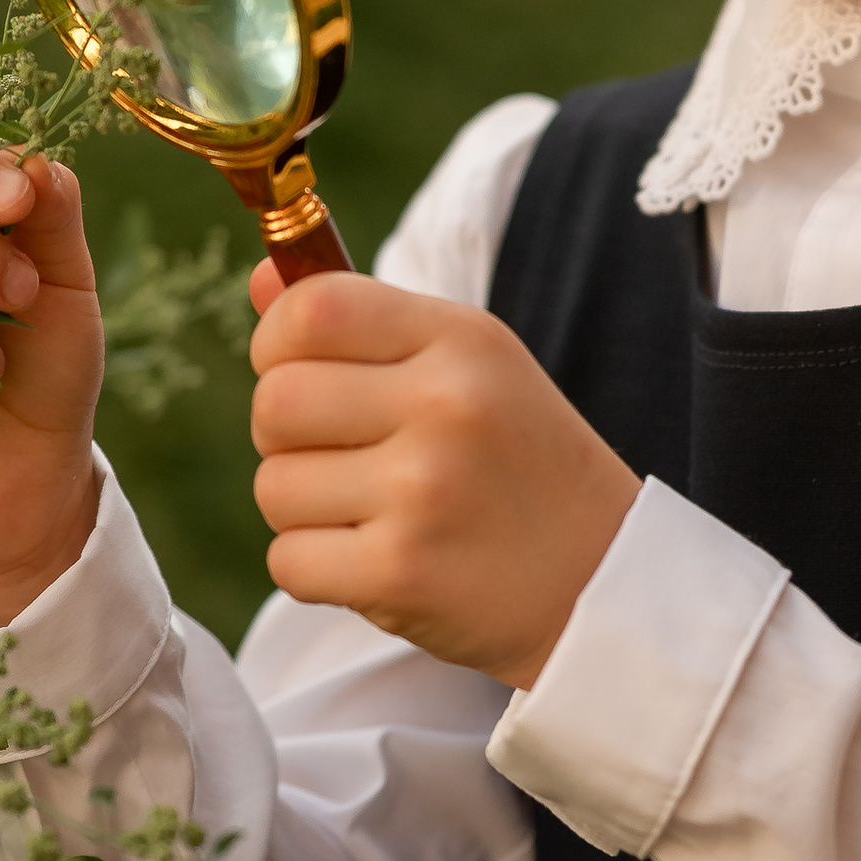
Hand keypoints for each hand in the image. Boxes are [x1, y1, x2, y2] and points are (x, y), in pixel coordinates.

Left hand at [247, 263, 639, 689]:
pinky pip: (287, 560)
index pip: (313, 309)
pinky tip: (377, 561)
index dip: (277, 341)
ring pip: (273, 486)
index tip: (299, 369)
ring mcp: (422, 491)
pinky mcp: (400, 572)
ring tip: (373, 513)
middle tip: (342, 456)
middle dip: (286, 436)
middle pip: (276, 401)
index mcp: (462, 341)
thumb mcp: (469, 365)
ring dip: (304, 508)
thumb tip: (260, 280)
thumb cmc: (518, 461)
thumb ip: (366, 318)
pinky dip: (316, 569)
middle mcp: (445, 406)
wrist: (601, 581)